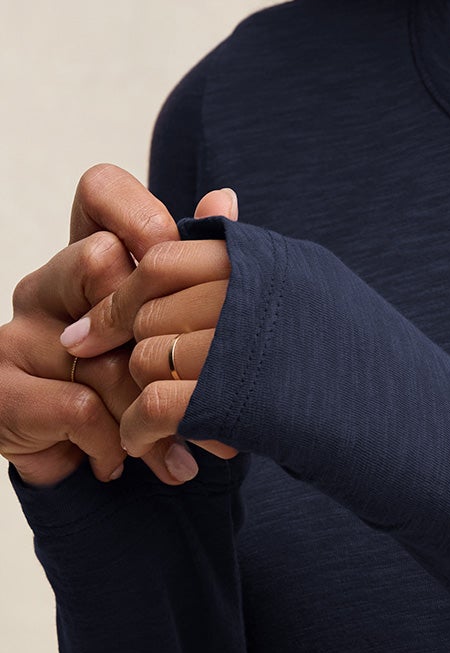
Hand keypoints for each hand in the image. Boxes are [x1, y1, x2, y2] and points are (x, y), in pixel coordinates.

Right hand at [1, 167, 233, 489]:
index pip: (100, 190)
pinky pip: (79, 405)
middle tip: (189, 379)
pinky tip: (121, 462)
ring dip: (149, 408)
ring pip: (102, 352)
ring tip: (178, 445)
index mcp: (89, 256)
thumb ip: (193, 273)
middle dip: (155, 330)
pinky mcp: (3, 385)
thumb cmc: (128, 386)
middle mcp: (49, 284)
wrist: (68, 459)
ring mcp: (22, 332)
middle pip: (100, 260)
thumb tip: (225, 199)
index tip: (177, 260)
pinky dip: (114, 441)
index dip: (141, 213)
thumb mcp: (168, 333)